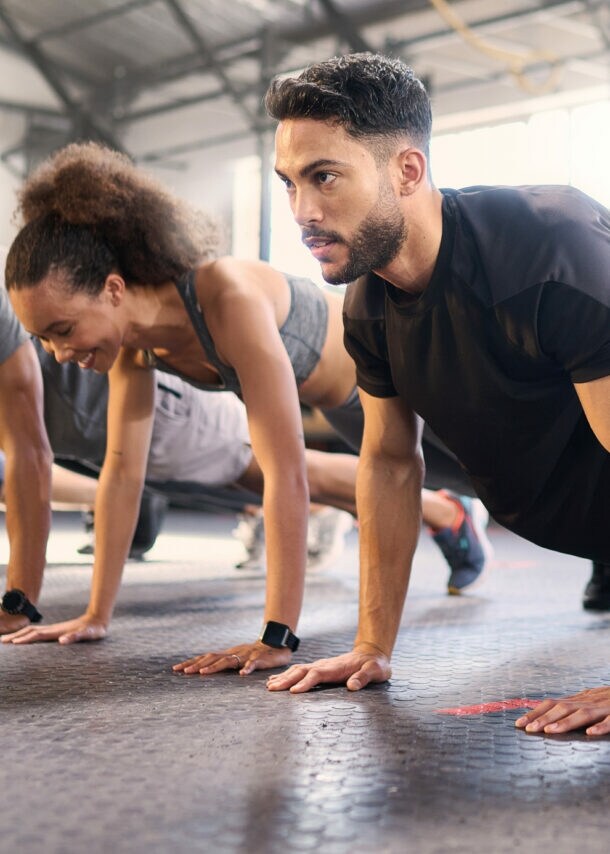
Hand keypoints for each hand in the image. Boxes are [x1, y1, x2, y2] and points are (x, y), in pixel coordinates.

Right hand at [1, 613, 106, 644]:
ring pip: (32, 631)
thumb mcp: (87, 634)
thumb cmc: (93, 629)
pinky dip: (27, 635)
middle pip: (30, 631)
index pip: (37, 635)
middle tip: (2, 641)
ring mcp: (53, 629)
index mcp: (57, 631)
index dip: (25, 639)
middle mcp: (53, 629)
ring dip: (19, 635)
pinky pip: (37, 633)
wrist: (97, 620)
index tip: (13, 643)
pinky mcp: (56, 631)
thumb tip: (62, 640)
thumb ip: (75, 636)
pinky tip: (25, 639)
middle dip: (16, 636)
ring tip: (8, 640)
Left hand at [173, 640, 292, 675]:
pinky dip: (247, 669)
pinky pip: (252, 664)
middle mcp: (233, 654)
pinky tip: (242, 674)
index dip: (191, 662)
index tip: (176, 669)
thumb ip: (223, 664)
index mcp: (227, 655)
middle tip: (183, 672)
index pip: (205, 658)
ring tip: (203, 673)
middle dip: (197, 665)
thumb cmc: (255, 655)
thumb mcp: (237, 659)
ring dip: (215, 667)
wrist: (276, 645)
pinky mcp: (259, 659)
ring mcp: (245, 656)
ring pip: (228, 661)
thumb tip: (204, 670)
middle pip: (212, 658)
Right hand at [266, 647, 391, 693]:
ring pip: (298, 670)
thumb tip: (352, 686)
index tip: (294, 692)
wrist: (372, 654)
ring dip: (284, 677)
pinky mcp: (320, 669)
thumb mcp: (375, 671)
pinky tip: (278, 681)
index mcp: (336, 667)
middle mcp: (325, 665)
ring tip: (269, 686)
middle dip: (287, 680)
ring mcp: (321, 666)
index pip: (317, 674)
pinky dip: (288, 675)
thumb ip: (364, 677)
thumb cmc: (375, 665)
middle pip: (302, 671)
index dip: (305, 683)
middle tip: (271, 689)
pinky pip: (300, 671)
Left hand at [515, 686, 609, 734]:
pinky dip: (601, 726)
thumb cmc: (608, 700)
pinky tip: (591, 733)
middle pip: (563, 708)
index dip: (535, 713)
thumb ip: (570, 708)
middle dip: (544, 718)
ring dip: (565, 722)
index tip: (519, 724)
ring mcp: (603, 707)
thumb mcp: (588, 701)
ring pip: (583, 714)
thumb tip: (545, 716)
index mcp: (579, 699)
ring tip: (550, 731)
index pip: (552, 704)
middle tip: (528, 729)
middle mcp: (588, 701)